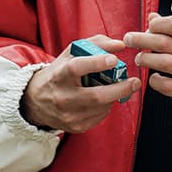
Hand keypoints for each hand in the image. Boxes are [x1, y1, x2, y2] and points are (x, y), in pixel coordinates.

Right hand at [21, 35, 139, 132]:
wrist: (35, 102)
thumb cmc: (58, 73)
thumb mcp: (70, 54)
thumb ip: (95, 44)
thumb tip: (120, 45)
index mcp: (59, 75)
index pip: (76, 69)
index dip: (96, 63)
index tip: (113, 59)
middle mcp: (62, 97)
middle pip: (96, 96)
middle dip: (120, 89)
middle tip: (135, 82)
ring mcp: (68, 115)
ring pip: (102, 107)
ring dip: (114, 97)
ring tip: (117, 88)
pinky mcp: (75, 127)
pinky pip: (100, 117)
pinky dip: (107, 107)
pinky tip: (104, 100)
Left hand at [123, 14, 171, 115]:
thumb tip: (152, 17)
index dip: (157, 24)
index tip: (147, 27)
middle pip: (166, 43)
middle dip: (142, 39)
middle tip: (129, 39)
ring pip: (164, 62)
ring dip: (146, 59)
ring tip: (140, 58)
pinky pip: (167, 86)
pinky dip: (155, 81)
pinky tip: (152, 77)